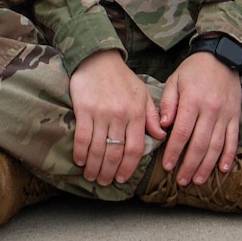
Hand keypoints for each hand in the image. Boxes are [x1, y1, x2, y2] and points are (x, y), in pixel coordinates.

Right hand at [67, 49, 163, 186]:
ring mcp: (102, 113)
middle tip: (104, 182)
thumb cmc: (122, 78)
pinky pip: (82, 138)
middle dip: (109, 172)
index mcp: (137, 113)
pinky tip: (79, 161)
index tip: (123, 179)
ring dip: (94, 167)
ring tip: (91, 176)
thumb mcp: (143, 94)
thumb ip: (152, 116)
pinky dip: (80, 153)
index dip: (129, 167)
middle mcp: (121, 115)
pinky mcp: (84, 109)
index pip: (135, 148)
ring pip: (98, 149)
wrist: (99, 59)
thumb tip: (161, 136)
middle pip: (115, 153)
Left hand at [159, 50, 241, 183]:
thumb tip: (162, 126)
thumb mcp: (174, 80)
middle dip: (189, 166)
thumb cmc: (194, 70)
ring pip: (216, 146)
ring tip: (197, 180)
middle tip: (181, 180)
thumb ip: (167, 103)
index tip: (167, 166)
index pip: (181, 133)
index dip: (173, 152)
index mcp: (192, 101)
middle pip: (199, 144)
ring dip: (206, 166)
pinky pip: (233, 139)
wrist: (222, 55)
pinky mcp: (235, 116)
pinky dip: (228, 156)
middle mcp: (210, 110)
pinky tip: (222, 169)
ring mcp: (225, 114)